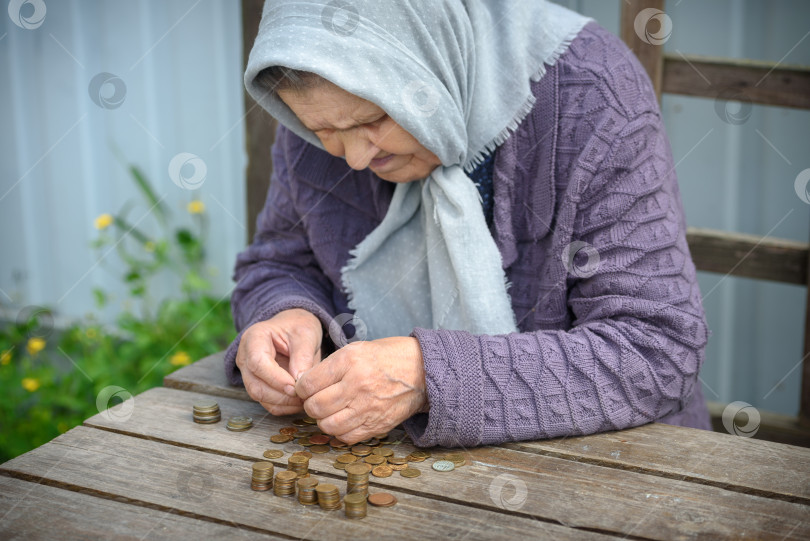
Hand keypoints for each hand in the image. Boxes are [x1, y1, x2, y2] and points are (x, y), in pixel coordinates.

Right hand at [235, 309, 321, 415]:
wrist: (294, 328)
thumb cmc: (298, 327)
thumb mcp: (306, 333)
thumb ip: (302, 356)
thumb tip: (299, 382)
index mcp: (254, 338)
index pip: (257, 363)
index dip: (276, 378)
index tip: (296, 387)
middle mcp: (245, 358)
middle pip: (255, 385)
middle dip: (281, 395)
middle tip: (304, 395)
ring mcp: (249, 374)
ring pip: (260, 397)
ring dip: (284, 403)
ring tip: (305, 398)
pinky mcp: (258, 385)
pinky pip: (267, 403)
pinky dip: (284, 406)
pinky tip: (299, 401)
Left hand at [294, 336, 426, 443]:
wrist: (421, 370)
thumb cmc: (387, 357)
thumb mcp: (357, 349)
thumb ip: (330, 366)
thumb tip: (304, 384)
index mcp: (350, 361)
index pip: (308, 383)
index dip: (301, 387)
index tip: (305, 387)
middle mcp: (358, 385)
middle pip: (315, 406)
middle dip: (310, 405)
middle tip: (316, 400)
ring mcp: (368, 408)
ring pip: (327, 425)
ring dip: (324, 419)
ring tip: (330, 410)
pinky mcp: (377, 425)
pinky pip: (346, 437)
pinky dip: (340, 431)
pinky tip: (344, 419)